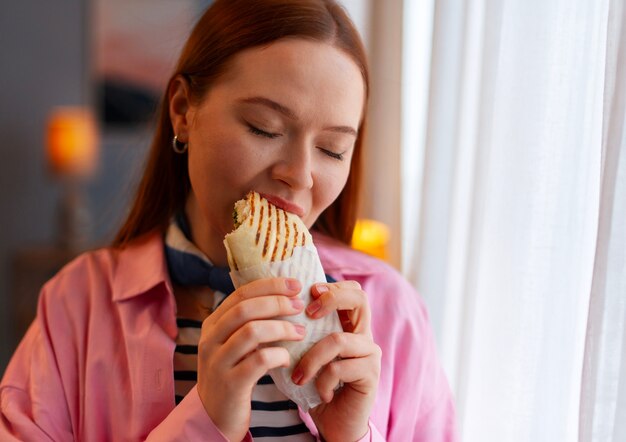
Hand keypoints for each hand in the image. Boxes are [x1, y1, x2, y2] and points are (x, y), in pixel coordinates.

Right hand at [196, 277, 305, 440]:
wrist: (215, 417)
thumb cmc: (234, 374)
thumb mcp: (234, 344)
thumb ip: (249, 322)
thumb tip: (284, 295)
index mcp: (213, 324)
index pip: (241, 293)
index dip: (270, 285)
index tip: (295, 284)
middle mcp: (210, 340)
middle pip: (245, 308)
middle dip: (277, 302)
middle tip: (300, 306)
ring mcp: (217, 362)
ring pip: (251, 331)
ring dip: (282, 328)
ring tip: (300, 332)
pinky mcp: (230, 384)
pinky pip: (259, 361)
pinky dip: (279, 355)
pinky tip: (287, 359)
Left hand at [292, 281, 380, 441]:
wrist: (334, 424)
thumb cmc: (315, 385)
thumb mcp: (304, 352)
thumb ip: (299, 330)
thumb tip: (269, 306)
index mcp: (349, 324)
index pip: (351, 289)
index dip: (331, 286)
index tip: (308, 294)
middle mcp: (364, 334)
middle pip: (359, 299)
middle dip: (331, 299)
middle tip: (308, 314)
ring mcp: (370, 353)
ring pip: (339, 339)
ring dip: (312, 358)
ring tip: (299, 376)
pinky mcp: (371, 374)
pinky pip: (339, 368)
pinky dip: (322, 381)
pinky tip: (320, 393)